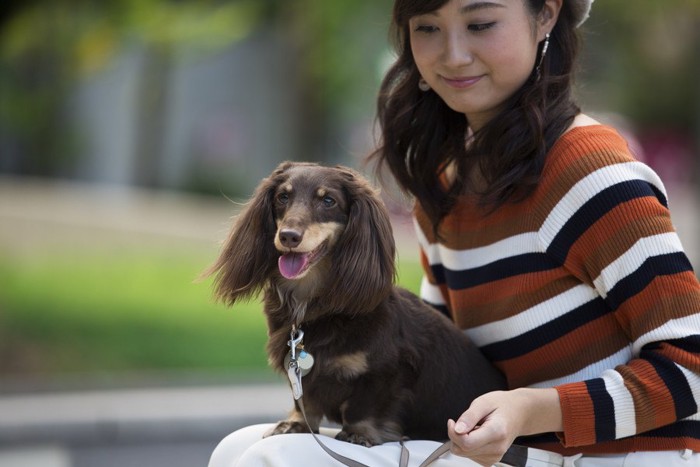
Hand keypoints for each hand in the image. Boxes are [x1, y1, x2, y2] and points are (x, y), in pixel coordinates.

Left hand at [447, 388, 561, 466]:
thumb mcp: (483, 402)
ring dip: (462, 439)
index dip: (453, 432)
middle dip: (456, 435)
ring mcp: (495, 456)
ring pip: (463, 453)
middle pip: (462, 450)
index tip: (452, 421)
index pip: (466, 442)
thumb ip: (469, 416)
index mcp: (496, 432)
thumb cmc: (502, 405)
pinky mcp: (491, 460)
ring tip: (476, 427)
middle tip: (465, 422)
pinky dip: (468, 444)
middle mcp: (497, 448)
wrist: (519, 413)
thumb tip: (456, 429)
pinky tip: (478, 434)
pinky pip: (468, 455)